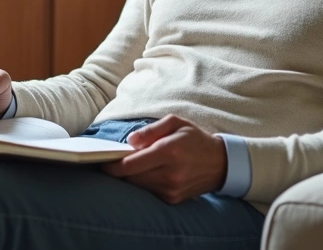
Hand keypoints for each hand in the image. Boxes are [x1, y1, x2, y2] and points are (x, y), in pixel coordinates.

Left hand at [101, 115, 226, 203]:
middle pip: (130, 177)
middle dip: (119, 170)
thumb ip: (150, 130)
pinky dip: (144, 182)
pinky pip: (149, 192)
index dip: (111, 165)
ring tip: (134, 164)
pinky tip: (148, 172)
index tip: (101, 161)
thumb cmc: (194, 139)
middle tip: (113, 160)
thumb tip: (129, 142)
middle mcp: (170, 173)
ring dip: (131, 176)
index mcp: (169, 151)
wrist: (220, 163)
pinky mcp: (173, 199)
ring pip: (138, 186)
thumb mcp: (175, 123)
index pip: (130, 165)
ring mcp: (172, 189)